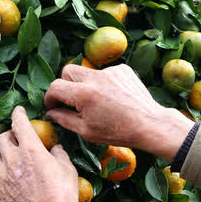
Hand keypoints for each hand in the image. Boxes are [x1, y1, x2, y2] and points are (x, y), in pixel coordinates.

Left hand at [0, 106, 78, 201]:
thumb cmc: (63, 195)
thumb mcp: (68, 169)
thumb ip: (59, 154)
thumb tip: (54, 147)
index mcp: (32, 149)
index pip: (19, 123)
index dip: (18, 114)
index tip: (18, 112)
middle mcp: (13, 159)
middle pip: (1, 138)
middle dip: (8, 136)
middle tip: (15, 140)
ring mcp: (2, 176)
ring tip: (2, 156)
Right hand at [45, 64, 192, 160]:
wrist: (150, 124)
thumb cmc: (118, 132)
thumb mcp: (87, 131)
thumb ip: (64, 119)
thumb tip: (50, 113)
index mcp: (84, 94)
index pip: (55, 87)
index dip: (50, 98)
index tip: (53, 106)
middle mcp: (95, 78)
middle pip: (67, 71)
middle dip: (64, 84)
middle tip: (70, 100)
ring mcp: (110, 71)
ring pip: (87, 72)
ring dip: (85, 84)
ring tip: (97, 102)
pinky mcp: (122, 69)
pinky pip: (104, 73)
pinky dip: (103, 83)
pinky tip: (112, 98)